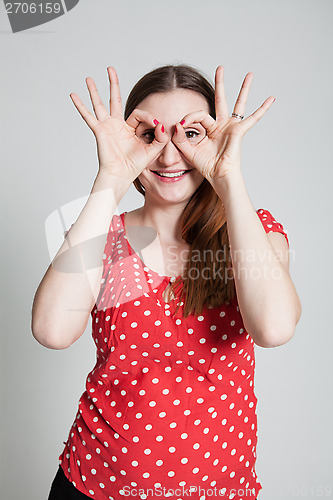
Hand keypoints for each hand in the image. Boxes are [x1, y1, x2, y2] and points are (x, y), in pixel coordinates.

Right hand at [69, 67, 168, 181]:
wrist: (120, 175)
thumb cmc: (133, 166)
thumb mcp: (153, 150)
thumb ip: (161, 137)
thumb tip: (162, 124)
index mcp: (129, 129)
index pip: (138, 113)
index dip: (149, 118)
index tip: (156, 126)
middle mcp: (116, 125)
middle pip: (114, 99)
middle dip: (113, 84)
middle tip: (110, 69)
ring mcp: (106, 127)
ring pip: (99, 104)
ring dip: (94, 91)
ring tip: (89, 78)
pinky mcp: (99, 130)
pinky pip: (88, 116)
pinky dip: (80, 106)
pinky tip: (73, 95)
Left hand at [171, 66, 274, 184]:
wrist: (219, 176)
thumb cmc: (206, 166)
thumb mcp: (188, 151)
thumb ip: (180, 138)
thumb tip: (177, 123)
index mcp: (210, 129)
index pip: (198, 115)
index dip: (189, 118)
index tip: (180, 125)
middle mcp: (222, 125)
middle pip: (221, 99)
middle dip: (220, 83)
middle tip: (220, 68)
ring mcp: (232, 127)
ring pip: (239, 103)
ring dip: (244, 88)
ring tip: (249, 74)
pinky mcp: (239, 131)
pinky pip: (253, 118)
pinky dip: (263, 109)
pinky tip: (271, 98)